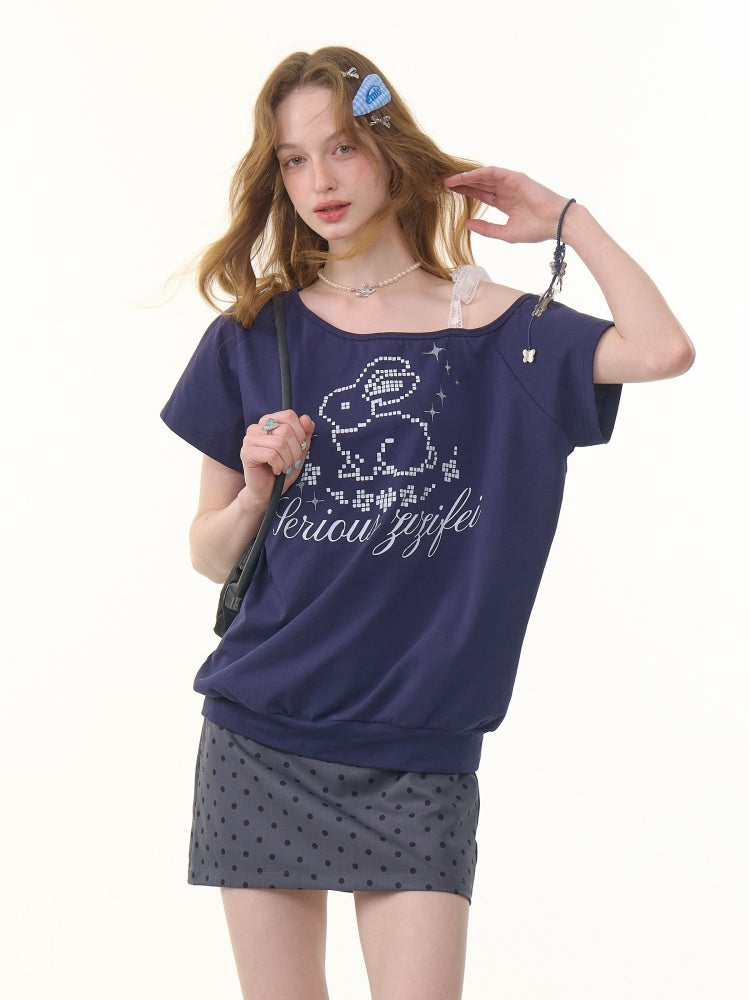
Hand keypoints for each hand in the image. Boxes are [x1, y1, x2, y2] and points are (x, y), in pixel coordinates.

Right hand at [239, 409, 315, 508]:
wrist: (268, 492)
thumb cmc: (283, 469)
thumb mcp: (299, 450)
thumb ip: (304, 433)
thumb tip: (306, 419)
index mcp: (268, 422)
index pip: (289, 416)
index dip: (300, 433)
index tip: (300, 448)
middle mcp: (256, 427)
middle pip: (286, 430)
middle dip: (295, 450)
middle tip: (292, 463)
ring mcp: (249, 439)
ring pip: (279, 443)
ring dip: (288, 460)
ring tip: (284, 467)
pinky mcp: (246, 453)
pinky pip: (271, 455)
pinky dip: (279, 465)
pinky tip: (276, 470)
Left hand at [444, 166, 570, 243]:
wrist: (556, 223)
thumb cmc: (536, 230)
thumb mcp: (505, 233)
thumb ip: (486, 229)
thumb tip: (465, 224)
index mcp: (506, 203)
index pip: (482, 195)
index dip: (466, 193)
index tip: (450, 194)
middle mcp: (507, 191)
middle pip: (480, 184)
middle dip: (462, 184)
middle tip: (443, 184)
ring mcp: (511, 183)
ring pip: (484, 177)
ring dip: (467, 177)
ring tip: (449, 180)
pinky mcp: (516, 177)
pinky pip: (493, 173)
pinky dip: (479, 173)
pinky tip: (465, 176)